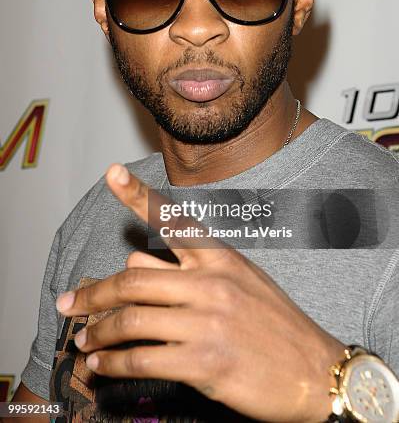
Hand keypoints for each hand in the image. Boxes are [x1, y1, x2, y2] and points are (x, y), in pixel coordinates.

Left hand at [56, 163, 343, 422]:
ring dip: (98, 331)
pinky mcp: (204, 364)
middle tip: (67, 301)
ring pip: (132, 319)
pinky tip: (102, 365)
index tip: (111, 173)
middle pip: (134, 278)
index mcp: (220, 258)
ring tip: (82, 339)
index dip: (138, 195)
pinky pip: (143, 359)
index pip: (173, 220)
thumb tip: (136, 259)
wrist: (315, 370)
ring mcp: (207, 323)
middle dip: (93, 293)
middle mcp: (211, 283)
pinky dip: (114, 363)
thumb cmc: (275, 323)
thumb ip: (187, 269)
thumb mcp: (240, 282)